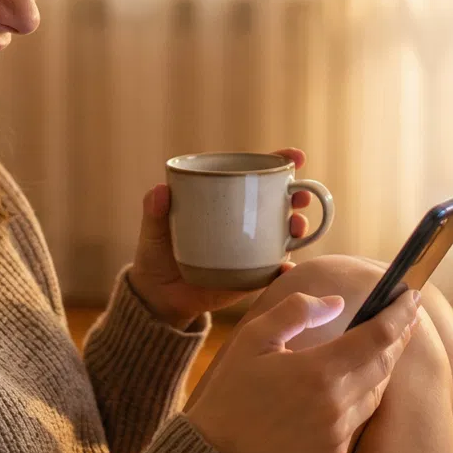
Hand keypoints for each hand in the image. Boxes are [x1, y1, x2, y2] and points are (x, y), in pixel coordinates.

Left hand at [128, 147, 314, 327]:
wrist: (159, 295)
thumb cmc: (157, 253)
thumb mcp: (153, 231)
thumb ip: (153, 211)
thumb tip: (160, 190)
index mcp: (225, 200)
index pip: (256, 176)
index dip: (280, 163)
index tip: (294, 156)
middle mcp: (245, 222)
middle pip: (279, 202)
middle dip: (298, 194)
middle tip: (299, 196)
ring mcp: (251, 249)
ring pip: (284, 234)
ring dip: (297, 228)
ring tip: (294, 227)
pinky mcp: (251, 278)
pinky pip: (274, 273)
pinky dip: (284, 271)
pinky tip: (286, 269)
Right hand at [185, 288, 422, 452]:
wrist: (219, 451)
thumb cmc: (233, 388)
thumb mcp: (254, 337)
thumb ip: (297, 312)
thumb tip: (336, 303)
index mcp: (318, 370)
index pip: (378, 336)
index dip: (400, 314)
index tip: (412, 297)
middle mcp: (335, 403)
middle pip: (385, 364)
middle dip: (400, 337)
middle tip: (407, 317)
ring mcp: (337, 431)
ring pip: (377, 391)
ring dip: (383, 366)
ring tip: (385, 345)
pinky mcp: (334, 451)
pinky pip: (361, 417)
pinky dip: (364, 394)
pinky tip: (357, 381)